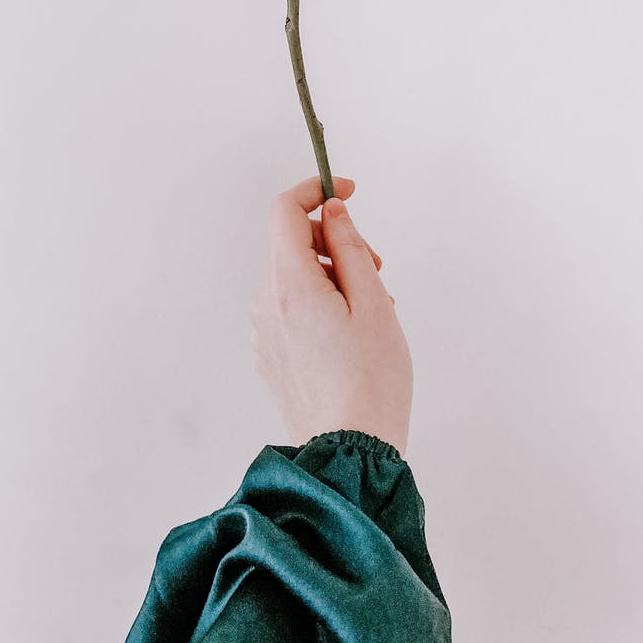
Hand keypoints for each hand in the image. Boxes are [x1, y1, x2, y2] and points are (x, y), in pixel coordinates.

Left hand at [250, 174, 412, 455]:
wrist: (349, 451)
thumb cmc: (371, 380)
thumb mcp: (373, 302)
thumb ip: (350, 247)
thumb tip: (332, 210)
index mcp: (289, 285)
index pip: (284, 211)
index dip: (314, 191)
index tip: (348, 191)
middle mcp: (266, 303)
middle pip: (291, 244)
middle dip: (334, 241)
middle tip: (378, 268)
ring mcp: (264, 332)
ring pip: (295, 277)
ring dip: (332, 276)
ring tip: (372, 311)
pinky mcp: (271, 355)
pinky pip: (292, 308)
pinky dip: (320, 303)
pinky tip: (353, 334)